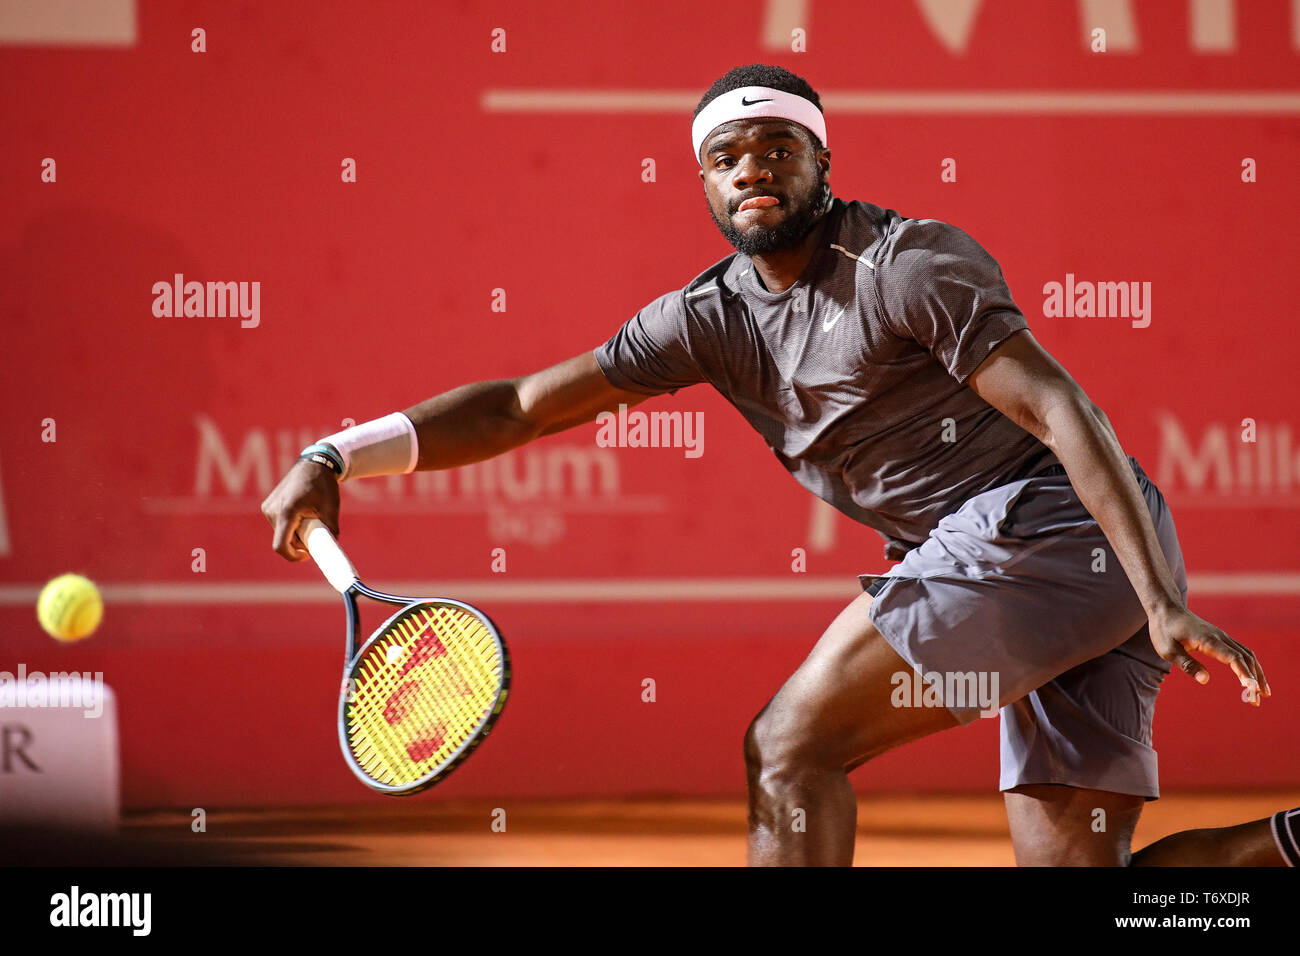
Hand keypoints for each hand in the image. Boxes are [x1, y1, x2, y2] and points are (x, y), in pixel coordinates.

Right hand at [260, 459, 340, 561]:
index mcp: (287, 511)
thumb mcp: (331, 509)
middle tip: (316, 532)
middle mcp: (272, 510)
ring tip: (311, 518)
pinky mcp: (267, 506)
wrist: (314, 464)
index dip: (294, 556)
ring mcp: (267, 508)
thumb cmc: (324, 485)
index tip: (308, 555)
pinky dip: (291, 526)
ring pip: (281, 533)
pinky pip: (279, 525)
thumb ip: (330, 531)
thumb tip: (329, 550)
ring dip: (295, 533)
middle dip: (299, 543)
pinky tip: (302, 513)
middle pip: (283, 540)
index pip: (281, 546)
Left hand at [1148, 605, 1270, 704]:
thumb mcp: (1168, 650)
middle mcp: (1220, 637)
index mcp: (1208, 640)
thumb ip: (1187, 664)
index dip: (1244, 674)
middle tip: (1257, 701)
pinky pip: (1242, 651)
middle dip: (1255, 679)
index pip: (1233, 658)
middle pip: (1245, 658)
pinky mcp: (1221, 638)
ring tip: (1263, 693)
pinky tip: (1253, 677)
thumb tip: (1205, 680)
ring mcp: (1222, 637)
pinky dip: (1251, 665)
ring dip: (1257, 673)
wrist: (1166, 610)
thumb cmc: (1164, 631)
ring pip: (1247, 654)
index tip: (1252, 689)